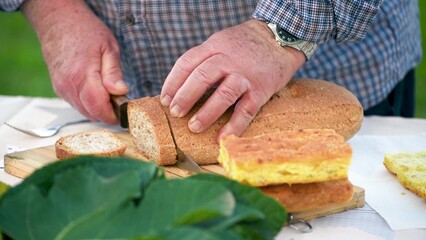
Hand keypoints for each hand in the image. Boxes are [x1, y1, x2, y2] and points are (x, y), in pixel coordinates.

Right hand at [21, 0, 127, 123]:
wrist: (58, 22)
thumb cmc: (86, 32)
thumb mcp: (108, 48)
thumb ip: (114, 73)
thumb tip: (121, 92)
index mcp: (82, 75)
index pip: (98, 107)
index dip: (113, 115)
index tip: (124, 112)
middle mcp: (68, 85)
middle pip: (91, 113)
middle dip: (107, 113)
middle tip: (120, 102)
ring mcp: (61, 88)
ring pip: (83, 110)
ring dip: (98, 108)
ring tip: (109, 93)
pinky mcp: (59, 89)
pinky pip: (76, 104)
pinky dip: (88, 103)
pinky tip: (96, 90)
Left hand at [160, 19, 305, 140]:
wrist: (280, 38)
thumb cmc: (245, 44)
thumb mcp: (221, 42)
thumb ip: (204, 58)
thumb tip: (181, 85)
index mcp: (215, 46)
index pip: (187, 62)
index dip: (173, 82)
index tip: (164, 100)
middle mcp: (229, 59)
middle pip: (202, 76)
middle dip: (185, 96)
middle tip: (175, 113)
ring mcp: (245, 75)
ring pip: (223, 93)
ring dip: (206, 112)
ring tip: (193, 127)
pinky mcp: (261, 89)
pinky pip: (246, 110)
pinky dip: (234, 125)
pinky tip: (222, 138)